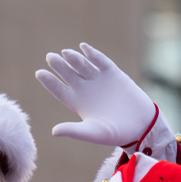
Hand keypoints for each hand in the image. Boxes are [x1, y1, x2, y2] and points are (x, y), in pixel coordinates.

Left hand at [35, 43, 156, 147]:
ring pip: (82, 66)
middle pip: (68, 74)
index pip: (59, 90)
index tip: (39, 73)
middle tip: (50, 57)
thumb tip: (53, 131)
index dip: (50, 82)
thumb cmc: (116, 133)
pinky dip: (92, 55)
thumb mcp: (93, 132)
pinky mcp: (113, 74)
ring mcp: (99, 80)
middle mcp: (86, 90)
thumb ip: (74, 130)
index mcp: (78, 104)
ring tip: (66, 53)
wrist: (141, 125)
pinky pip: (100, 61)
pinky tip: (84, 48)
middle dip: (59, 66)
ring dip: (74, 59)